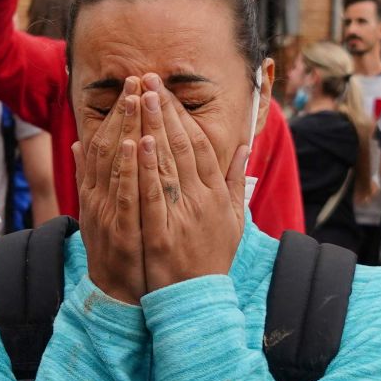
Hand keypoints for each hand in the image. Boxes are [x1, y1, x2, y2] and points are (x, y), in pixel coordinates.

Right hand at [75, 77, 144, 304]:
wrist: (119, 299)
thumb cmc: (116, 253)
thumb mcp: (99, 211)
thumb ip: (89, 177)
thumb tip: (80, 143)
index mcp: (98, 191)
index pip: (106, 143)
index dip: (119, 112)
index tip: (134, 86)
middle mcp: (99, 198)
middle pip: (110, 146)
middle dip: (125, 111)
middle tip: (139, 79)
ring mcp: (108, 214)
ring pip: (115, 164)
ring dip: (125, 129)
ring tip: (137, 99)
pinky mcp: (120, 232)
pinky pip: (123, 194)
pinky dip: (126, 169)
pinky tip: (132, 144)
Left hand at [136, 75, 249, 294]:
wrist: (195, 301)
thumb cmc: (210, 258)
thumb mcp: (233, 220)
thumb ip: (235, 182)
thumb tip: (245, 147)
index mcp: (215, 194)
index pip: (199, 144)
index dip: (183, 114)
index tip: (167, 90)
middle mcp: (200, 200)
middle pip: (182, 145)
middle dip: (164, 109)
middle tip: (148, 79)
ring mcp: (180, 216)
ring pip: (166, 163)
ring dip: (153, 127)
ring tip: (140, 97)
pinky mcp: (160, 233)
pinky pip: (152, 194)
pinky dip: (145, 167)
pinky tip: (136, 142)